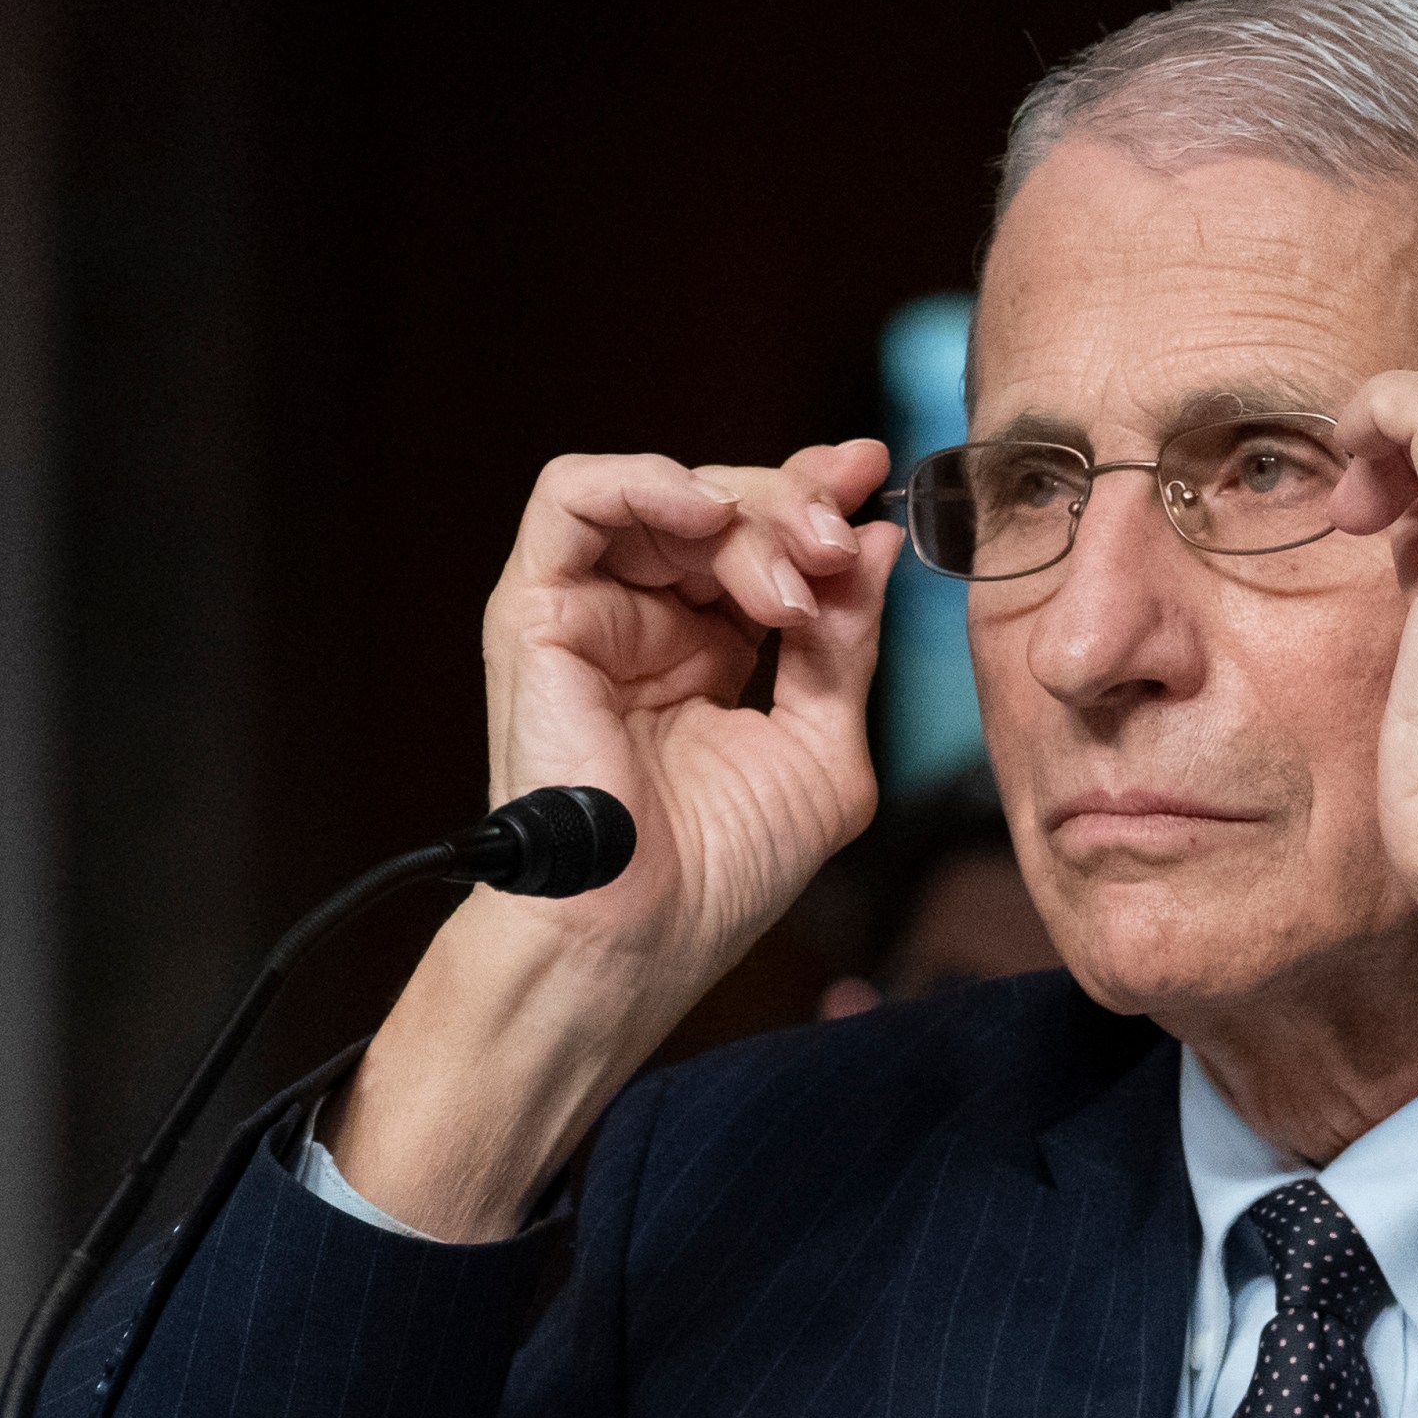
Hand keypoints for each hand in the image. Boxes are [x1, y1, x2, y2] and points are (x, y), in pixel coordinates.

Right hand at [326, 441, 902, 1239]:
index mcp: (713, 652)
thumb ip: (848, 642)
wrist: (641, 938)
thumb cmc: (723, 873)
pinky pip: (571, 499)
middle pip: (726, 507)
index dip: (819, 498)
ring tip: (796, 572)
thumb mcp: (824, 745)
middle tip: (843, 547)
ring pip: (666, 495)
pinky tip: (711, 519)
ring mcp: (592, 613)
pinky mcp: (537, 611)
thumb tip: (878, 541)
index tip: (880, 478)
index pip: (765, 540)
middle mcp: (650, 623)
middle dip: (799, 507)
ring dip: (747, 512)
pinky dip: (647, 485)